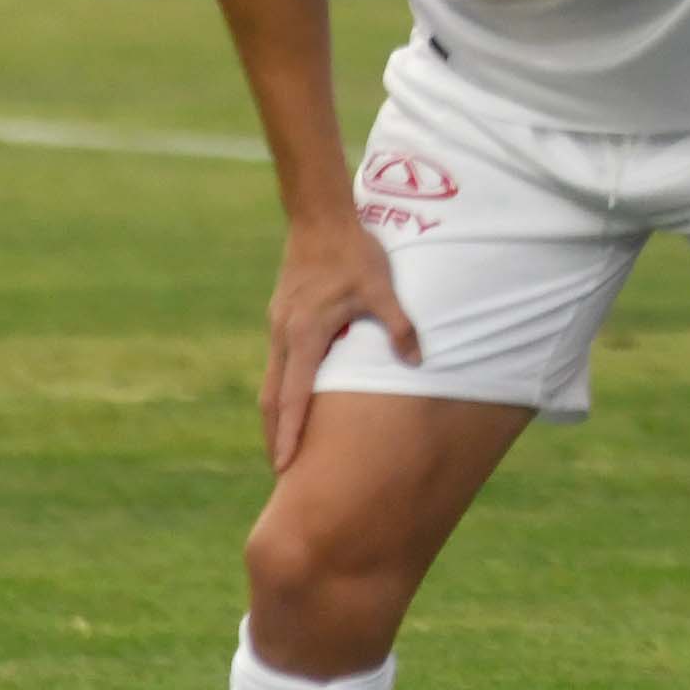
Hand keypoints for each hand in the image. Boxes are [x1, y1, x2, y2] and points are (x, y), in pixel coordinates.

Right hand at [264, 204, 415, 471]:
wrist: (320, 219)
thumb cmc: (354, 253)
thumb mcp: (383, 288)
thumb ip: (400, 326)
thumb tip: (418, 362)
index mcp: (305, 336)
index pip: (292, 398)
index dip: (290, 434)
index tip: (284, 466)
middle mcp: (284, 337)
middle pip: (271, 399)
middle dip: (276, 436)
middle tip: (281, 471)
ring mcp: (279, 328)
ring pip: (270, 383)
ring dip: (276, 415)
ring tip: (285, 445)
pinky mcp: (282, 319)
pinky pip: (277, 365)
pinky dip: (280, 391)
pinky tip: (293, 400)